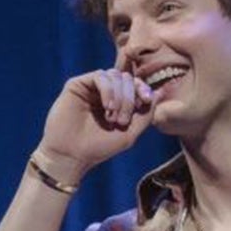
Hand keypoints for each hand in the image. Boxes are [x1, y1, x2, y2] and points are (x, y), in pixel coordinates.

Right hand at [35, 68, 160, 179]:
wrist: (71, 156)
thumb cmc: (99, 148)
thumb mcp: (130, 133)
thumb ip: (146, 114)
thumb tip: (158, 93)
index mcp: (118, 102)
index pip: (135, 85)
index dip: (143, 88)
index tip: (146, 100)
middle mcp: (104, 92)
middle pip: (127, 78)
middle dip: (130, 97)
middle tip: (122, 120)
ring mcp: (91, 88)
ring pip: (114, 75)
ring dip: (119, 96)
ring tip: (112, 117)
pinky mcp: (77, 85)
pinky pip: (100, 76)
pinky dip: (108, 90)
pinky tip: (107, 107)